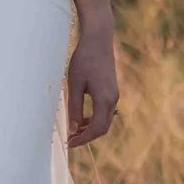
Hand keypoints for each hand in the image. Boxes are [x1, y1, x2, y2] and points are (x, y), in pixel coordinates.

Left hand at [65, 28, 118, 148]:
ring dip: (91, 128)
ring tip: (74, 131)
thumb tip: (74, 128)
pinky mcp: (112, 90)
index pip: (96, 129)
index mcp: (104, 99)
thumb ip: (75, 108)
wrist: (98, 41)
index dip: (83, 139)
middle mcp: (113, 99)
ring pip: (105, 120)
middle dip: (87, 136)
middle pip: (103, 128)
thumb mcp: (74, 85)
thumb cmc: (84, 60)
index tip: (70, 143)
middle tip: (71, 140)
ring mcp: (114, 95)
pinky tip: (81, 118)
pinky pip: (105, 111)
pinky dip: (94, 119)